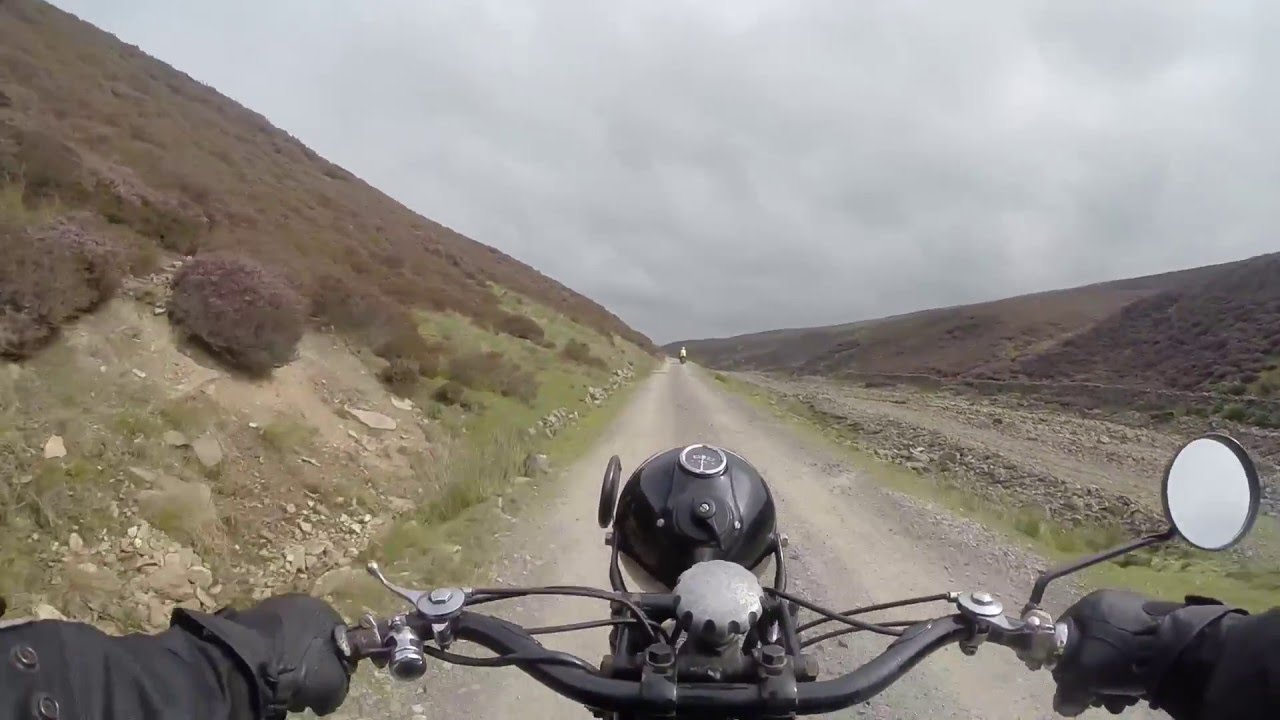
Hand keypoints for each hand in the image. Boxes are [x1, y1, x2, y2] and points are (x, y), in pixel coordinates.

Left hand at [218, 594, 352, 715]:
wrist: (246, 663)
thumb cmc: (299, 667)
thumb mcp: (333, 684)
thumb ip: (340, 683)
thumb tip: (329, 693)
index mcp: (324, 609)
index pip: (340, 637)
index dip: (337, 662)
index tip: (328, 682)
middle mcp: (297, 602)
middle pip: (310, 638)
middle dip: (309, 661)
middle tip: (303, 685)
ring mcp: (266, 609)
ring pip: (284, 641)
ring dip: (285, 660)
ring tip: (278, 683)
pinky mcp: (240, 622)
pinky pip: (261, 646)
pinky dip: (263, 659)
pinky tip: (260, 675)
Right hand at [1050, 589, 1180, 715]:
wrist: (1178, 650)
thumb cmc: (1121, 655)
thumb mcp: (1085, 672)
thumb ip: (1068, 688)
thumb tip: (1063, 705)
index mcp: (1088, 605)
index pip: (1063, 637)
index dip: (1064, 666)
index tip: (1074, 687)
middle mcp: (1111, 605)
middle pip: (1090, 650)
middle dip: (1093, 679)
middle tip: (1100, 698)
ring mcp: (1137, 617)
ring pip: (1113, 656)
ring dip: (1113, 681)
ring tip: (1123, 699)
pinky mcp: (1160, 631)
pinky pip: (1135, 656)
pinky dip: (1133, 673)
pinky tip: (1139, 689)